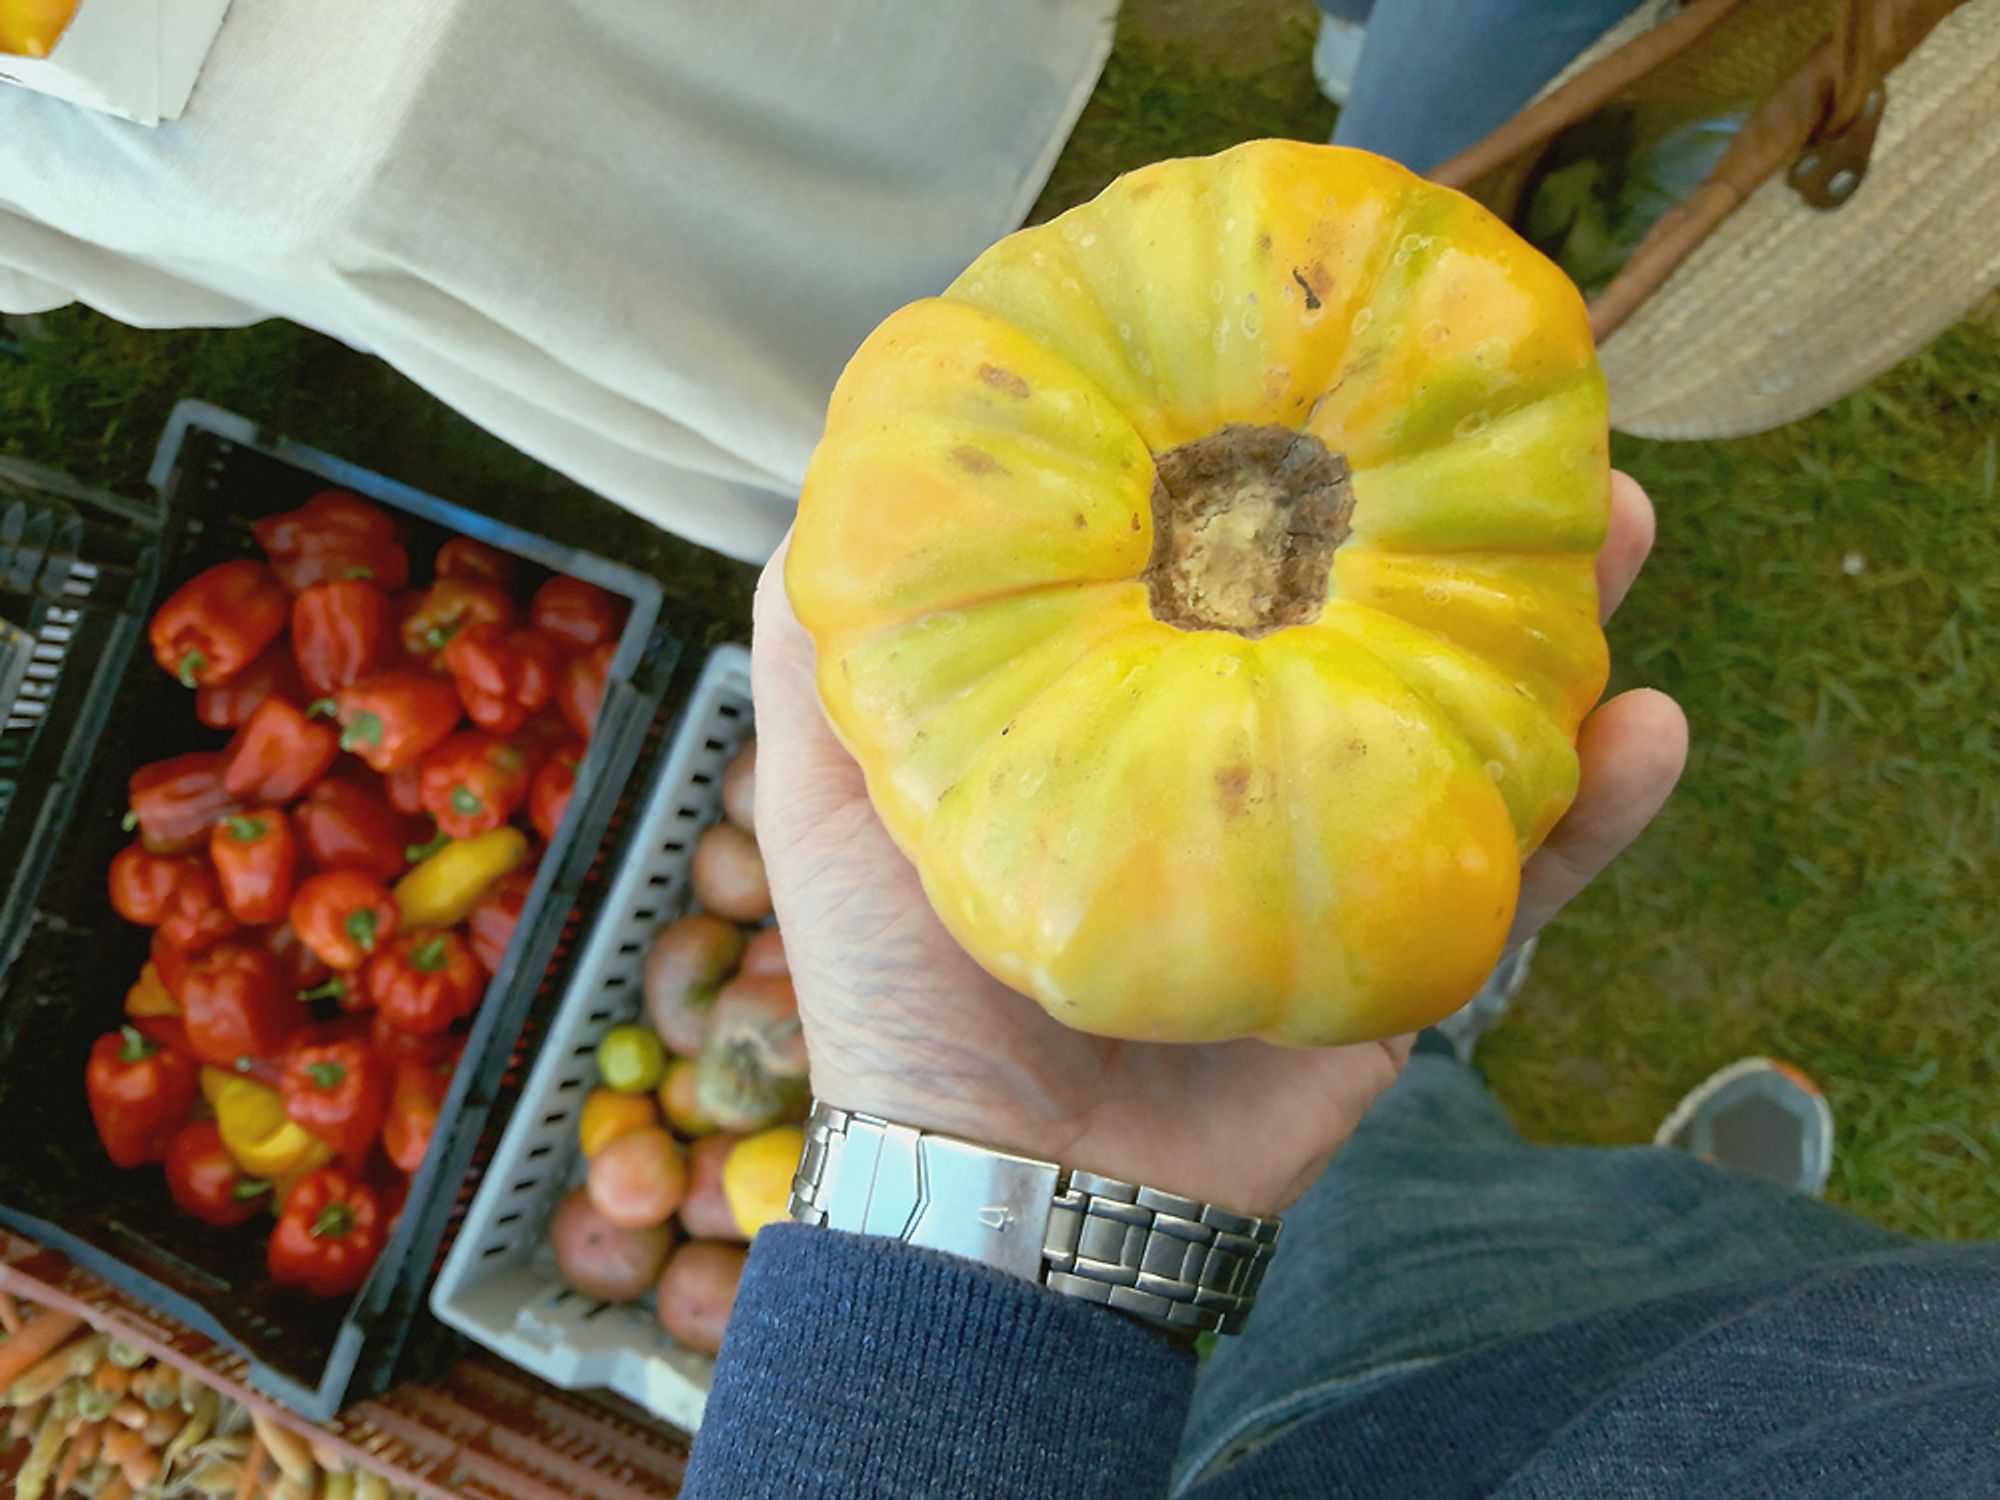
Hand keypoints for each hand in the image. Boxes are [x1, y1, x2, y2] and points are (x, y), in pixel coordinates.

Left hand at [753, 473, 1684, 1213]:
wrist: (995, 1191)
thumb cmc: (895, 988)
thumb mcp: (822, 792)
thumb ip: (823, 649)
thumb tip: (839, 477)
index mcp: (1135, 700)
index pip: (1227, 554)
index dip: (1286, 457)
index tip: (1330, 351)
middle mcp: (1245, 752)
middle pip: (1371, 607)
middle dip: (1453, 511)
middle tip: (1522, 421)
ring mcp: (1333, 846)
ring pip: (1475, 712)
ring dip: (1565, 621)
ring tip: (1624, 522)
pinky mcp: (1399, 952)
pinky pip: (1527, 878)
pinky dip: (1598, 810)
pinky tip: (1649, 728)